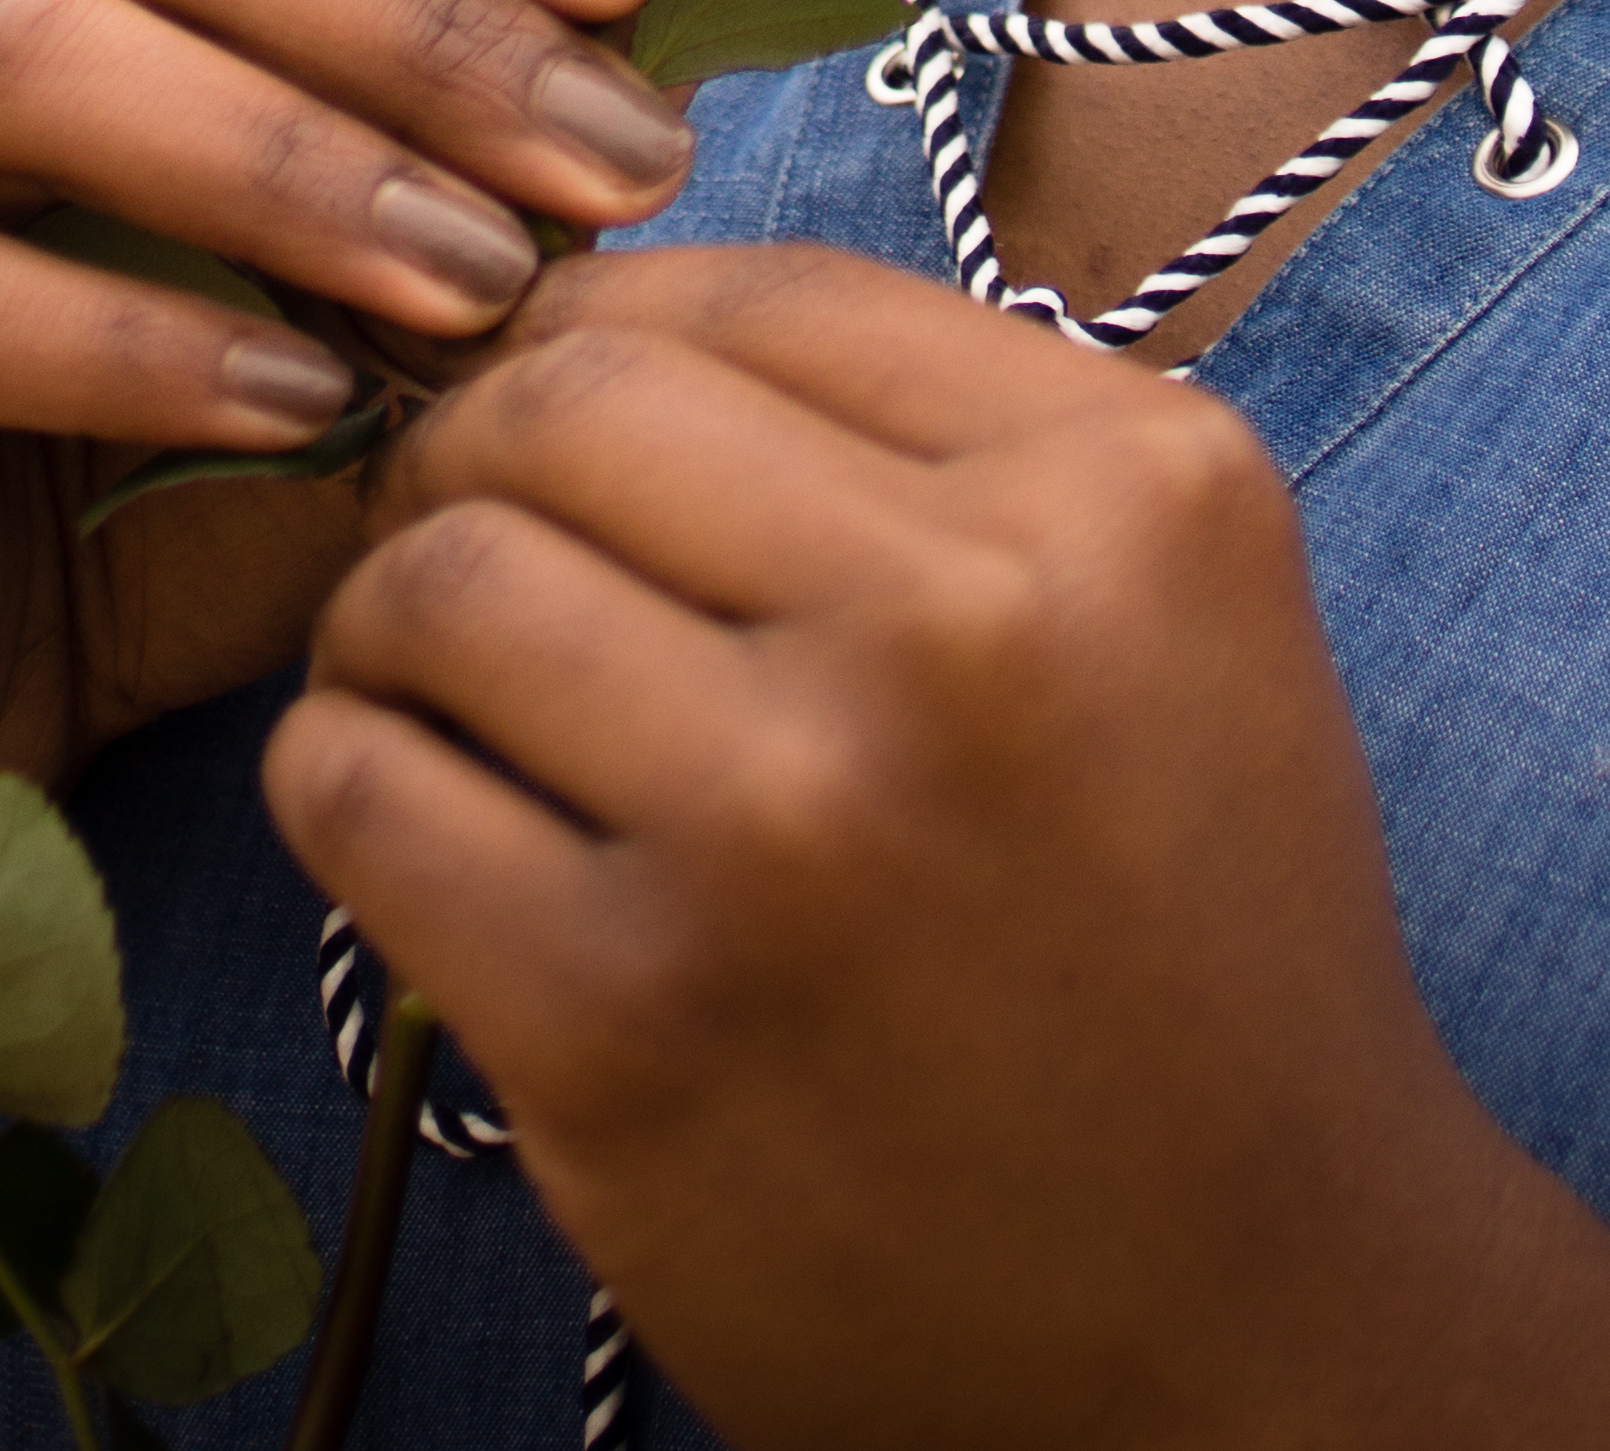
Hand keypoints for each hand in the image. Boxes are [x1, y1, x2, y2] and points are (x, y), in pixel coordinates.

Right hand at [0, 0, 697, 904]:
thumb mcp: (358, 283)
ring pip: (41, 50)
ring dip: (296, 158)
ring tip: (480, 281)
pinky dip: (145, 341)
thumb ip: (480, 163)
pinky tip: (310, 410)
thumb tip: (670, 61)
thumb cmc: (168, 453)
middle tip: (624, 158)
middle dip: (430, 18)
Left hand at [267, 249, 1609, 1447]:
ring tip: (435, 668)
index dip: (619, 317)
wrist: (1261, 1322)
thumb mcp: (1177, 601)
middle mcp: (964, 622)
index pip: (755, 286)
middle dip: (477, 438)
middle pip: (572, 395)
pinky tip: (415, 801)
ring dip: (391, 607)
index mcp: (1120, 489)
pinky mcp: (629, 1028)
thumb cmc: (1198, 934)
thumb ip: (960, 425)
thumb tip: (630, 301)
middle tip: (473, 515)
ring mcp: (786, 828)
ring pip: (439, 577)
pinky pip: (363, 791)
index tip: (576, 389)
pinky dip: (348, 770)